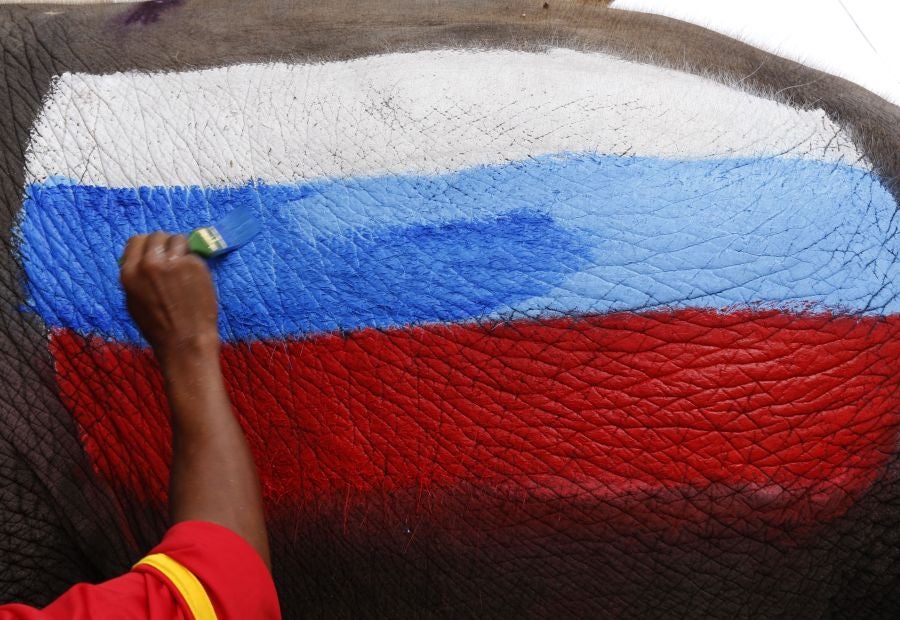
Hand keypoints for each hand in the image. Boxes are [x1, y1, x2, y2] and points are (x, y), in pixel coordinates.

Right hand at [120, 232, 219, 360]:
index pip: (136, 241)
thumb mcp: (134, 302)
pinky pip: (194, 254)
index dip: (147, 245)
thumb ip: (136, 277)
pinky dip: (195, 261)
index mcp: (129, 273)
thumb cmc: (159, 328)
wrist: (185, 342)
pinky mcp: (195, 265)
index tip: (156, 251)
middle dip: (165, 243)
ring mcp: (174, 262)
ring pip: (178, 238)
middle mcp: (149, 264)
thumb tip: (141, 260)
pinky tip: (196, 278)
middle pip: (157, 235)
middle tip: (174, 257)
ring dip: (182, 248)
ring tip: (185, 265)